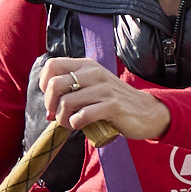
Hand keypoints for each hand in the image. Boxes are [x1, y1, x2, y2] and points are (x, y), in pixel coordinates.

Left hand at [36, 56, 169, 146]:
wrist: (146, 111)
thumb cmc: (114, 102)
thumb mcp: (94, 89)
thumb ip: (72, 94)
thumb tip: (48, 112)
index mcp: (87, 66)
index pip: (52, 65)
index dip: (44, 83)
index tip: (52, 98)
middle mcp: (94, 73)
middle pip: (55, 84)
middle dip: (50, 103)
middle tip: (57, 114)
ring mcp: (104, 89)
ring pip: (67, 102)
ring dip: (62, 118)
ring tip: (69, 123)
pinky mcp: (112, 106)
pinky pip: (83, 115)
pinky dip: (75, 123)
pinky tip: (79, 126)